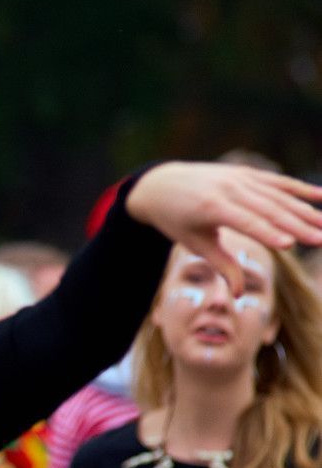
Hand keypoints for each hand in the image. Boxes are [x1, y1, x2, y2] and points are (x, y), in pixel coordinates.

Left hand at [125, 162, 321, 292]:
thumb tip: (237, 295)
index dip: (268, 234)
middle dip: (297, 225)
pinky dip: (299, 189)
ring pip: (278, 195)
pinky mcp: (247, 173)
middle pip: (268, 209)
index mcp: (211, 206)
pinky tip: (321, 197)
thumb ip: (220, 265)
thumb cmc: (176, 220)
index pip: (245, 222)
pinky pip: (277, 181)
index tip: (290, 246)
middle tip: (321, 240)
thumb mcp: (193, 243)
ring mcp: (239, 177)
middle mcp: (228, 188)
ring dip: (305, 210)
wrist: (161, 184)